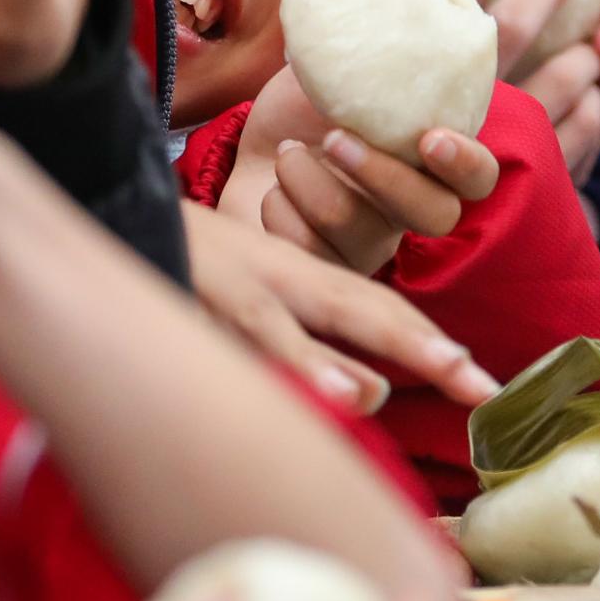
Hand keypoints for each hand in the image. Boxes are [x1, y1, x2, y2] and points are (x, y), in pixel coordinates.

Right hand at [180, 210, 499, 416]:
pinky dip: (232, 360)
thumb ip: (313, 340)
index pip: (377, 310)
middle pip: (355, 307)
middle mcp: (274, 278)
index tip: (484, 387)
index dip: (430, 344)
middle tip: (475, 383)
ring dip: (319, 363)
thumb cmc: (195, 266)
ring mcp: (225, 288)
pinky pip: (208, 335)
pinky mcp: (178, 295)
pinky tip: (251, 391)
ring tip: (366, 397)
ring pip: (277, 328)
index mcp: (300, 279)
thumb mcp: (260, 295)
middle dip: (416, 345)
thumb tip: (368, 395)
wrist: (115, 202)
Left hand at [223, 66, 498, 275]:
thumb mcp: (332, 67)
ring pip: (366, 237)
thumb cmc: (304, 110)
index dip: (465, 163)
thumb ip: (362, 46)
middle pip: (435, 216)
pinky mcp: (327, 266)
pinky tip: (273, 189)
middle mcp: (412, 205)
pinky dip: (282, 212)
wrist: (251, 152)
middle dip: (383, 175)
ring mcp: (372, 243)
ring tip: (287, 153)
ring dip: (313, 184)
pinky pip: (316, 254)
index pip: (478, 177)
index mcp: (430, 157)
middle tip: (335, 137)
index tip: (430, 137)